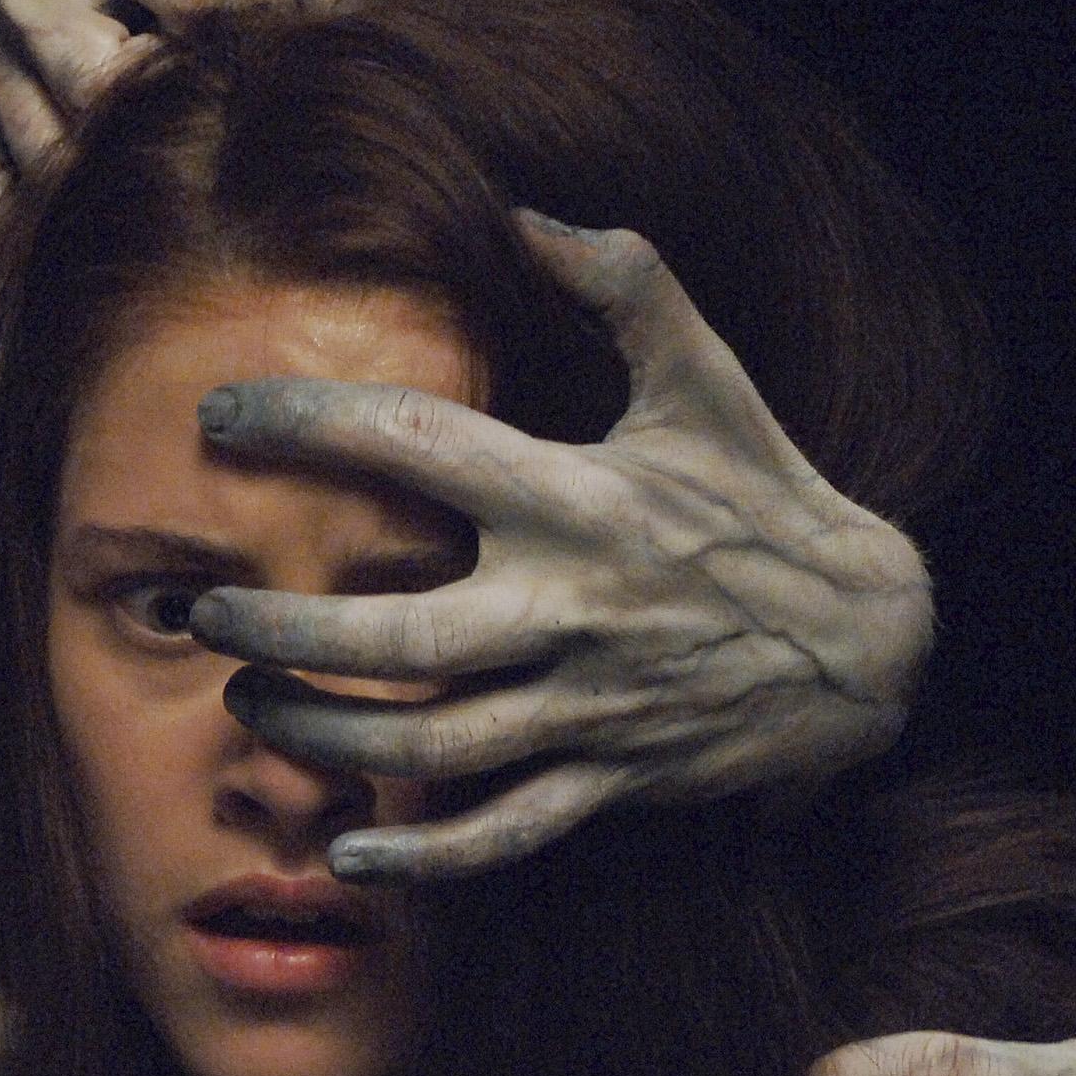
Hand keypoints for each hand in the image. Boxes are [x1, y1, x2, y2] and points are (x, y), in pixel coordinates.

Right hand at [0, 0, 415, 233]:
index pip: (185, 0)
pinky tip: (120, 241)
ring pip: (56, 162)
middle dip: (189, 117)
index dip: (265, 34)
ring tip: (199, 155)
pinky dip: (53, 237)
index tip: (297, 36)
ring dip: (137, 179)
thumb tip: (338, 15)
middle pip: (102, 92)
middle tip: (244, 120)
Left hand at [187, 213, 931, 880]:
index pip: (416, 449)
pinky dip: (423, 861)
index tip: (219, 415)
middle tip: (203, 615)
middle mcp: (573, 609)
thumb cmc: (770, 498)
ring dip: (322, 737)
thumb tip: (525, 213)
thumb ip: (628, 286)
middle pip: (398, 638)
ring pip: (429, 747)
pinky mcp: (611, 778)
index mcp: (579, 500)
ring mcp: (589, 706)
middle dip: (281, 633)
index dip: (305, 424)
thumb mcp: (710, 381)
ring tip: (248, 704)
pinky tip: (351, 861)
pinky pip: (503, 836)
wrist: (872, 640)